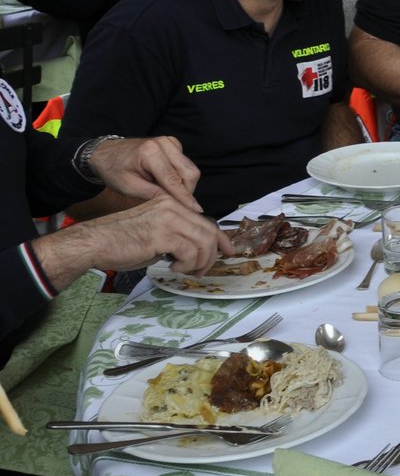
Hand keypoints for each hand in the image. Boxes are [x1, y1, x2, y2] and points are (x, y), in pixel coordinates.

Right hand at [93, 197, 232, 274]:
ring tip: (184, 270)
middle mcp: (172, 207)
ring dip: (198, 262)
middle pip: (208, 232)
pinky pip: (189, 252)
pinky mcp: (161, 234)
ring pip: (202, 242)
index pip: (206, 221)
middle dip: (210, 255)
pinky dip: (186, 264)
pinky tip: (172, 268)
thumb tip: (197, 248)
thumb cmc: (121, 242)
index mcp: (171, 204)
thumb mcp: (155, 233)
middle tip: (201, 271)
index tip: (228, 251)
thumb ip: (177, 235)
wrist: (94, 243)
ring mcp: (167, 219)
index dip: (221, 238)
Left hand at [94, 137, 200, 209]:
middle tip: (178, 206)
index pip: (174, 179)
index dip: (185, 197)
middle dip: (187, 191)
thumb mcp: (128, 187)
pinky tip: (165, 182)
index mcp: (150, 152)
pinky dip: (180, 177)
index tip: (196, 211)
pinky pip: (186, 164)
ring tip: (167, 193)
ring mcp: (170, 142)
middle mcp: (164, 143)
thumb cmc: (113, 170)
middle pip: (189, 172)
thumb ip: (153, 195)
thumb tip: (175, 204)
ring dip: (184, 185)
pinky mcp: (173, 144)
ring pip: (190, 169)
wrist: (106, 153)